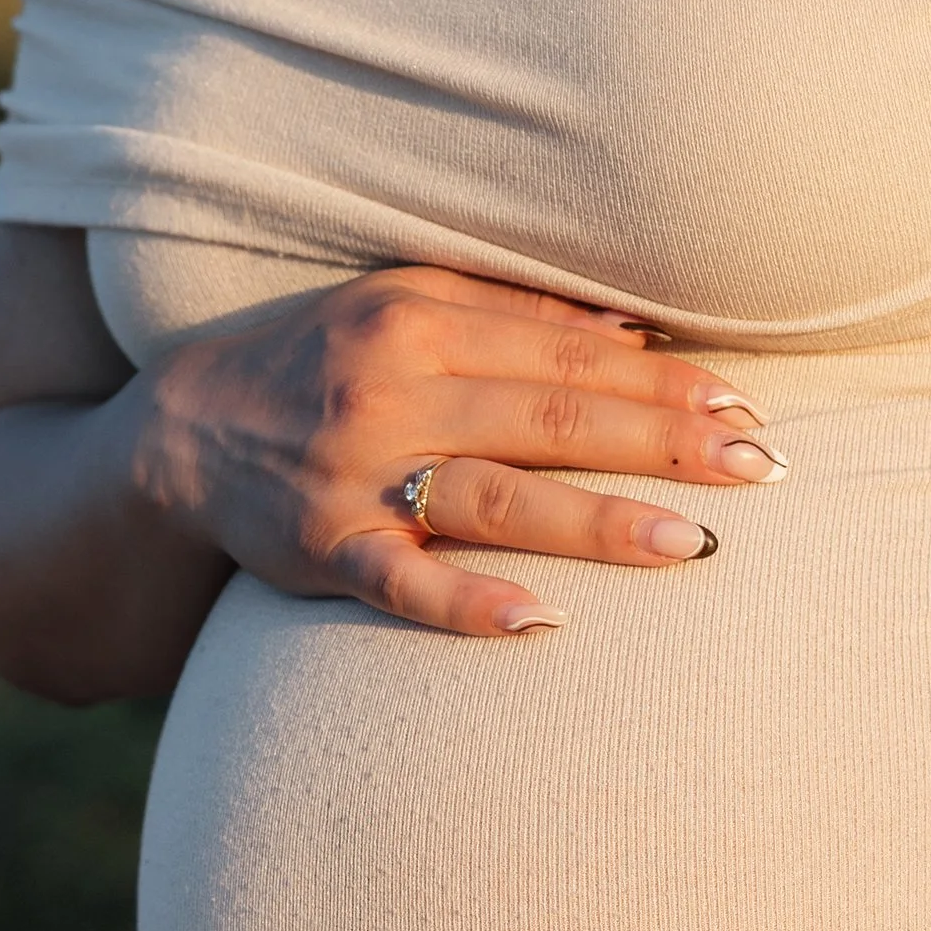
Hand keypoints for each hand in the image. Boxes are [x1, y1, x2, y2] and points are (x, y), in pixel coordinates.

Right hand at [128, 262, 783, 637]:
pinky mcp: (319, 548)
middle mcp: (391, 385)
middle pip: (551, 415)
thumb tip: (636, 332)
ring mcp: (355, 472)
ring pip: (496, 494)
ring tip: (692, 543)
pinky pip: (403, 580)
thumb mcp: (401, 308)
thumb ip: (513, 315)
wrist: (171, 435)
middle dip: (662, 440)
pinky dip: (469, 602)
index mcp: (422, 317)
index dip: (662, 381)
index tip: (746, 407)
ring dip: (597, 520)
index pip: (568, 353)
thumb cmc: (315, 366)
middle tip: (759, 467)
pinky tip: (542, 622)